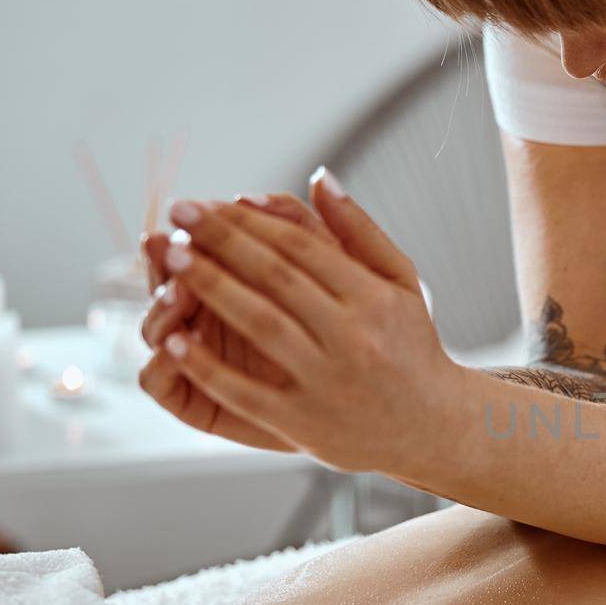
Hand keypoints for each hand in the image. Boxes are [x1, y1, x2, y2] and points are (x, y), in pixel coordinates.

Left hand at [148, 169, 459, 473]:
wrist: (433, 427)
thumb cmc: (410, 348)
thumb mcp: (401, 282)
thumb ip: (359, 230)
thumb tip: (319, 177)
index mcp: (374, 299)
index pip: (301, 248)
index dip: (249, 221)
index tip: (207, 203)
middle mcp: (353, 337)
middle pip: (275, 278)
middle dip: (220, 242)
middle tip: (178, 216)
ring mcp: (327, 382)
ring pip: (261, 324)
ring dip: (211, 288)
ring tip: (172, 260)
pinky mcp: (304, 422)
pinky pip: (247, 393)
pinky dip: (208, 368)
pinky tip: (174, 342)